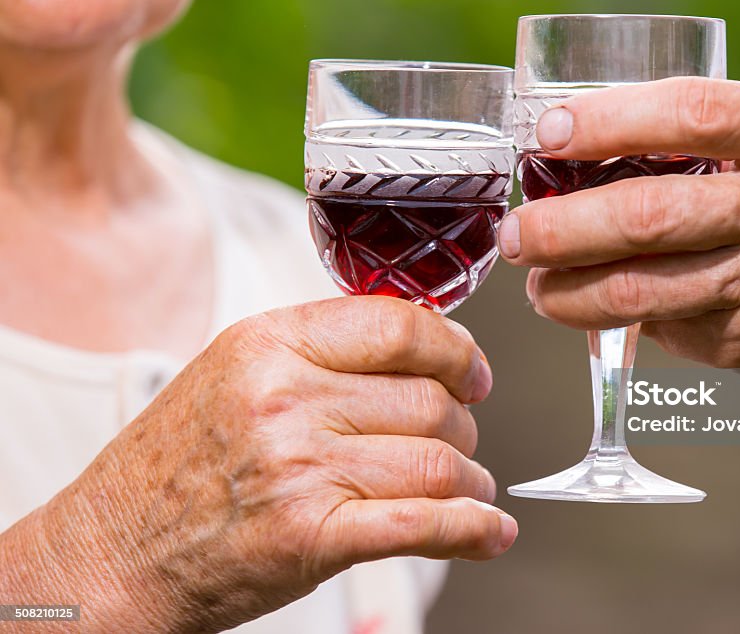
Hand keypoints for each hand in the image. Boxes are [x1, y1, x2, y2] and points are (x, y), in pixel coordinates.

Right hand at [1, 297, 514, 632]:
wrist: (110, 551)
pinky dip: (471, 529)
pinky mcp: (308, 536)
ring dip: (470, 480)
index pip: (398, 326)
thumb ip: (320, 352)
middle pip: (427, 400)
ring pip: (435, 461)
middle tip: (459, 442)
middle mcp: (284, 398)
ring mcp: (297, 468)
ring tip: (469, 490)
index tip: (471, 374)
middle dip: (462, 425)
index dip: (455, 351)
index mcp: (270, 343)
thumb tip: (419, 351)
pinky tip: (490, 531)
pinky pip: (420, 523)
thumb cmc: (175, 462)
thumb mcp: (235, 371)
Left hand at [499, 77, 739, 367]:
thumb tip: (625, 148)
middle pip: (649, 215)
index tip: (551, 134)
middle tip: (517, 234)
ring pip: (644, 292)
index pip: (694, 115)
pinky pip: (672, 330)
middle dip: (561, 228)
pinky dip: (626, 320)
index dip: (610, 121)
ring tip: (537, 284)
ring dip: (571, 292)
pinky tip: (604, 309)